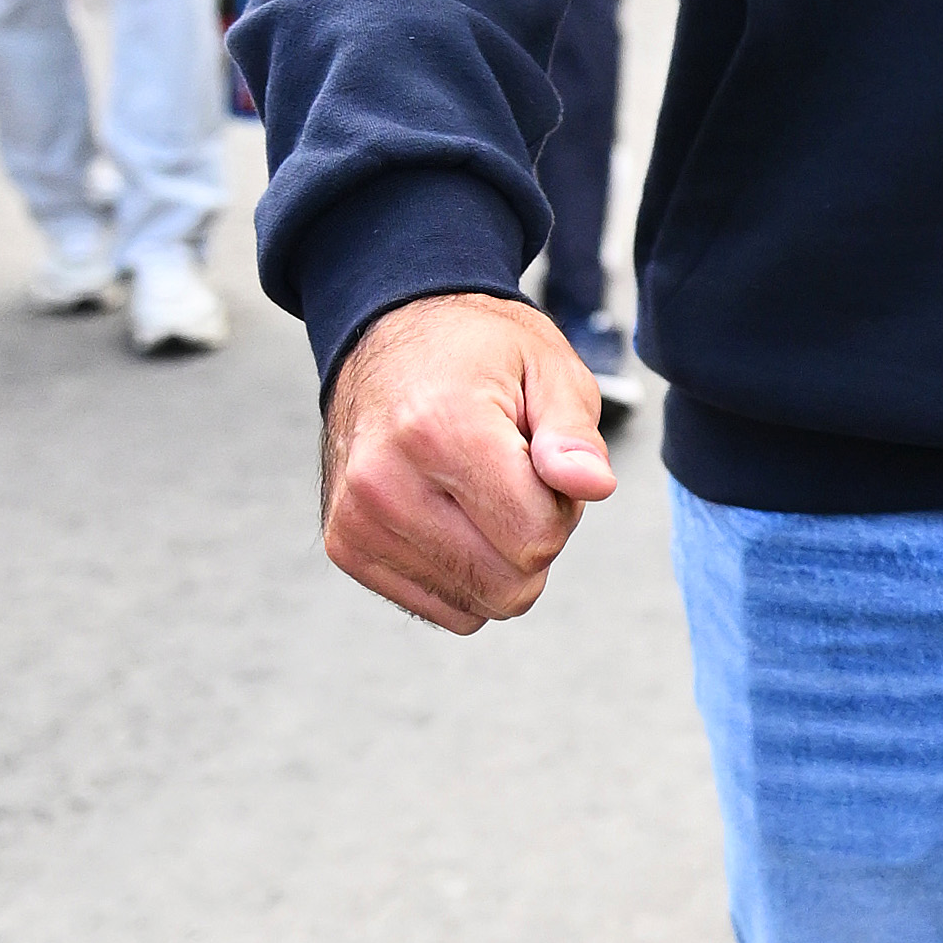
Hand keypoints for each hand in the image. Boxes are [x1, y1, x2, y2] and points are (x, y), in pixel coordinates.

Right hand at [320, 293, 617, 633]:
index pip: (536, 539)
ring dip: (501, 559)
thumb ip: (575, 434)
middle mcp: (384, 482)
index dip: (562, 506)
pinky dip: (467, 575)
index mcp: (439, 430)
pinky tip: (452, 514)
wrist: (389, 334)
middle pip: (511, 585)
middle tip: (515, 477)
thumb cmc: (480, 352)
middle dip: (535, 539)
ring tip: (480, 490)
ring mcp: (358, 521)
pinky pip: (446, 609)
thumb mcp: (548, 368)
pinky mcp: (347, 546)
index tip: (540, 460)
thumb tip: (594, 486)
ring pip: (480, 604)